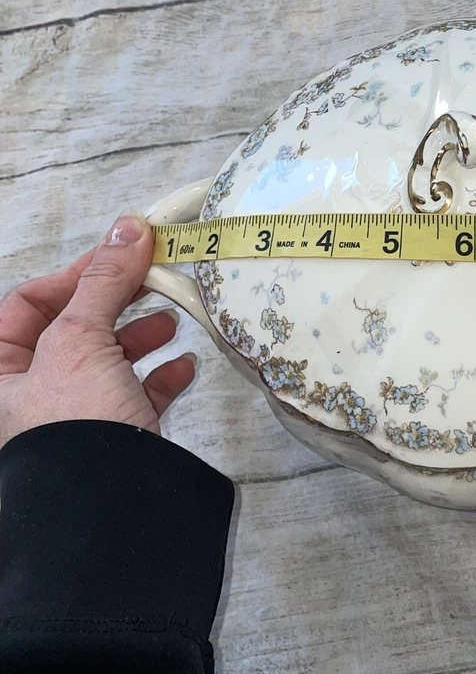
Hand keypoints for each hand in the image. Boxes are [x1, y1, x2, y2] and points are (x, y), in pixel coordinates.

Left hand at [0, 211, 195, 448]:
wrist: (108, 513)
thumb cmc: (73, 428)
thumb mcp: (80, 339)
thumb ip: (104, 280)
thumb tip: (128, 226)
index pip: (27, 302)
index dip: (75, 273)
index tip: (123, 254)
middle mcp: (28, 395)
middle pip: (73, 327)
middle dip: (116, 302)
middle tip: (153, 279)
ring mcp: (72, 417)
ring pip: (107, 359)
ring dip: (142, 335)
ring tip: (173, 322)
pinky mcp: (111, 437)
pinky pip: (136, 395)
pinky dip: (161, 376)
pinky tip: (184, 366)